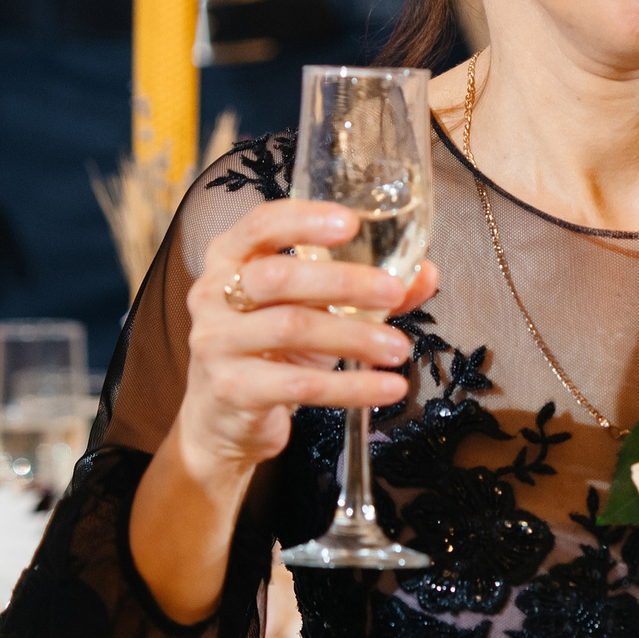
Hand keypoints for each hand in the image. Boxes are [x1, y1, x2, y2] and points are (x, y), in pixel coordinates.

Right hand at [171, 201, 439, 498]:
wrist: (225, 418)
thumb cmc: (273, 349)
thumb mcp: (313, 309)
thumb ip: (365, 289)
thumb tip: (425, 272)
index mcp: (230, 258)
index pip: (261, 225)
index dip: (304, 219)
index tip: (351, 223)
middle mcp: (213, 294)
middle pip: (279, 277)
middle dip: (344, 281)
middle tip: (393, 291)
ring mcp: (216, 343)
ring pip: (292, 329)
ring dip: (355, 337)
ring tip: (399, 348)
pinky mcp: (230, 389)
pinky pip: (299, 384)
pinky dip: (351, 387)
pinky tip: (388, 388)